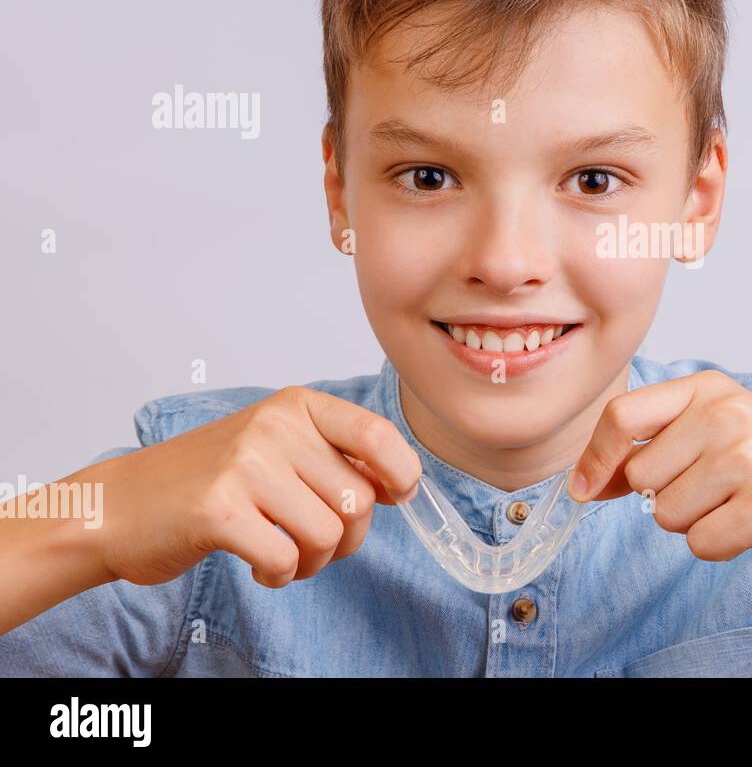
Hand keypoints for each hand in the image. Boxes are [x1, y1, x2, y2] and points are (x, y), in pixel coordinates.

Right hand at [87, 386, 421, 588]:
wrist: (119, 506)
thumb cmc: (208, 482)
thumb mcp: (277, 448)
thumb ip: (334, 458)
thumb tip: (400, 486)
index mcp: (295, 406)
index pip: (378, 434)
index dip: (402, 472)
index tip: (397, 496)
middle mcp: (274, 426)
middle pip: (358, 500)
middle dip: (347, 538)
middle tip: (311, 543)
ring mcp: (246, 465)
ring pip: (329, 534)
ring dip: (313, 561)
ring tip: (282, 553)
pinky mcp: (220, 510)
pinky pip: (287, 559)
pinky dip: (280, 575)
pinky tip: (258, 565)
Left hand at [569, 370, 751, 583]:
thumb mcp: (724, 435)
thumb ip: (659, 447)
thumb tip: (584, 481)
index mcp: (711, 389)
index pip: (622, 415)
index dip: (594, 457)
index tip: (582, 489)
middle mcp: (726, 414)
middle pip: (639, 476)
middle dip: (666, 497)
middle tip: (721, 491)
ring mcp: (746, 457)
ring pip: (666, 514)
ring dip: (698, 522)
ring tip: (745, 504)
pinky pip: (700, 544)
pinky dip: (723, 547)